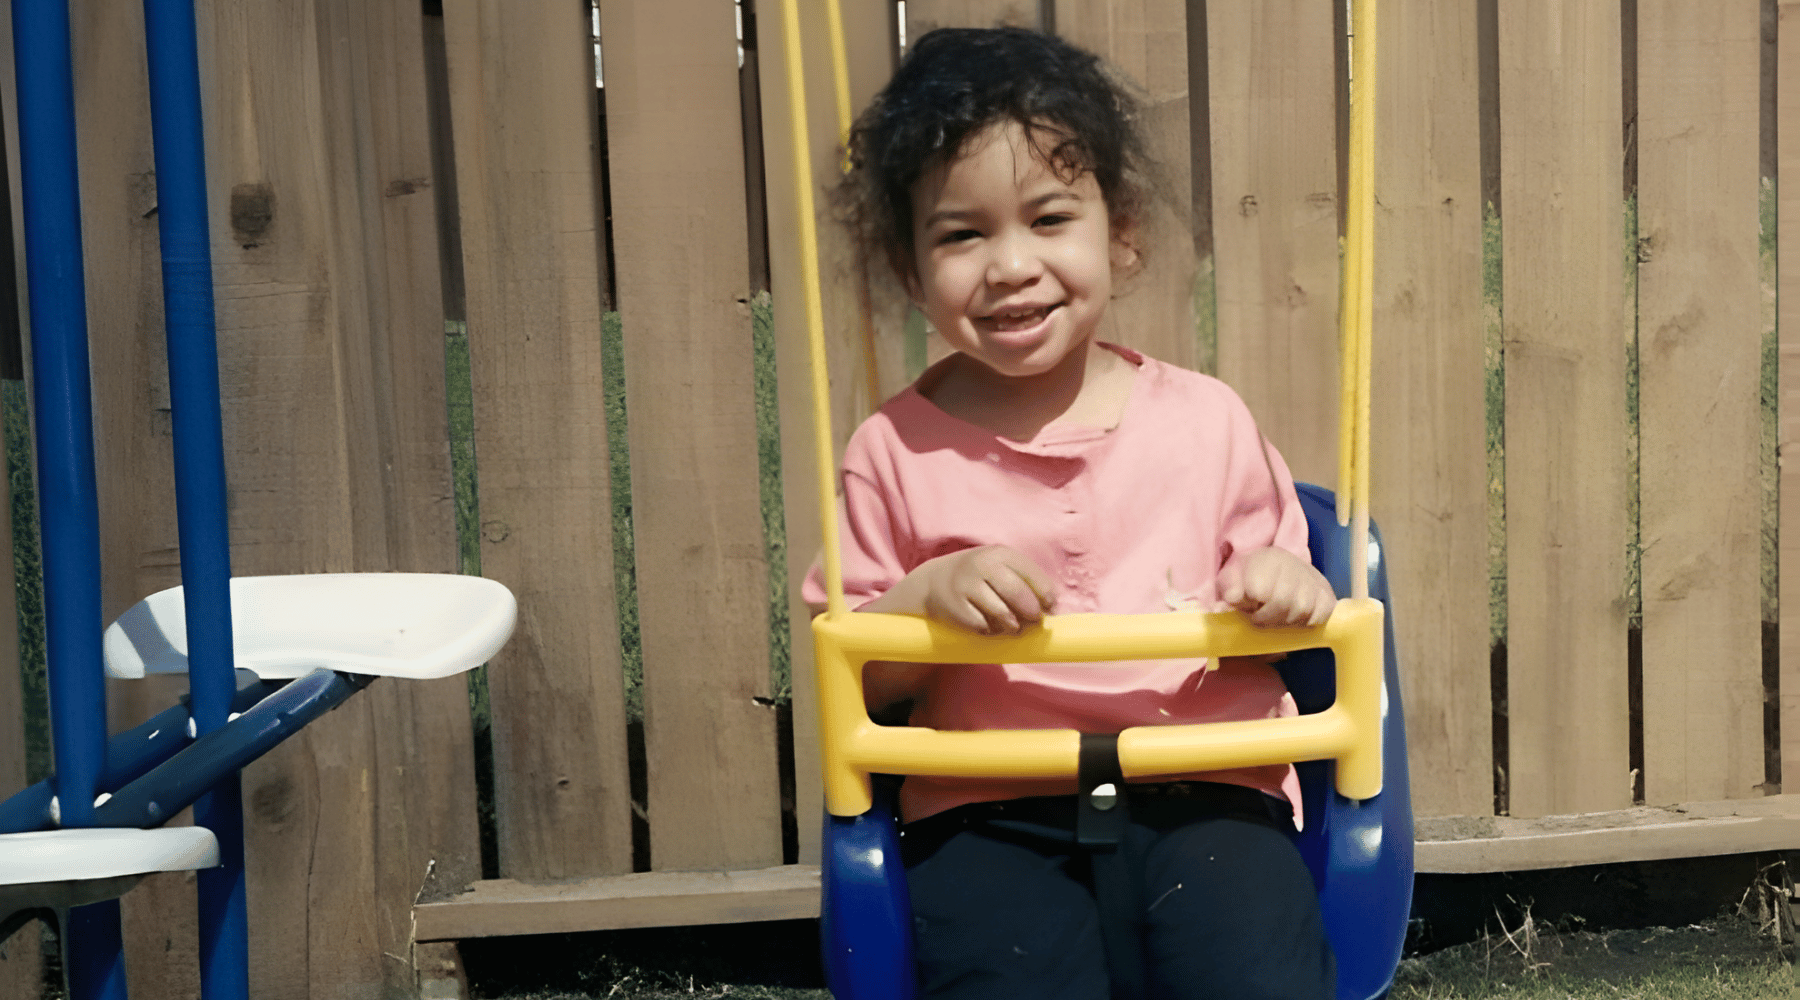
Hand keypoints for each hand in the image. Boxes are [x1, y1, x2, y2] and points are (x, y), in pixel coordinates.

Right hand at [915, 545, 1058, 633]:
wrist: (933, 581)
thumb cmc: (979, 577)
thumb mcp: (999, 567)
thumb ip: (1024, 581)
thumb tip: (1051, 608)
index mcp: (999, 553)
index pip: (1031, 574)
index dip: (1046, 594)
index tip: (1050, 607)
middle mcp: (982, 565)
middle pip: (1017, 592)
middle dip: (1032, 611)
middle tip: (1035, 620)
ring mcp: (966, 585)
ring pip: (1002, 612)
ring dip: (1013, 624)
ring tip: (1013, 626)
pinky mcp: (955, 606)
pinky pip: (983, 626)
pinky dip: (991, 631)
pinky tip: (990, 626)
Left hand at [1217, 547, 1335, 627]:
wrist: (1282, 569)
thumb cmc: (1252, 577)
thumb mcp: (1232, 578)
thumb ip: (1228, 587)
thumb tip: (1234, 598)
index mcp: (1268, 558)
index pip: (1259, 589)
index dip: (1250, 605)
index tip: (1248, 605)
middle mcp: (1294, 565)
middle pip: (1281, 603)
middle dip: (1267, 618)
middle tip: (1262, 616)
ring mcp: (1313, 580)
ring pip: (1300, 611)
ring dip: (1286, 621)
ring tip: (1278, 615)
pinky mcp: (1328, 594)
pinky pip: (1319, 616)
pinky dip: (1307, 622)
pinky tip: (1296, 616)